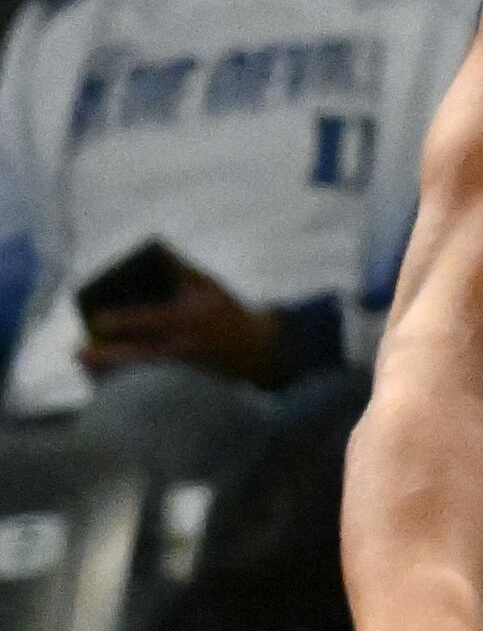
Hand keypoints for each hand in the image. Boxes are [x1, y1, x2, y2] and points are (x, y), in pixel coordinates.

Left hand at [79, 263, 281, 386]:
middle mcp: (184, 344)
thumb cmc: (227, 311)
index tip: (98, 321)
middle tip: (79, 352)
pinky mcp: (181, 380)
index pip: (151, 320)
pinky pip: (146, 379)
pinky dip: (125, 375)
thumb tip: (155, 250)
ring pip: (139, 370)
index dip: (123, 321)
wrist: (256, 350)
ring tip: (85, 361)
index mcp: (189, 317)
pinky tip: (104, 373)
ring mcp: (182, 366)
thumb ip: (182, 268)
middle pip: (138, 353)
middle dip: (107, 355)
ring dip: (110, 367)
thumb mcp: (209, 284)